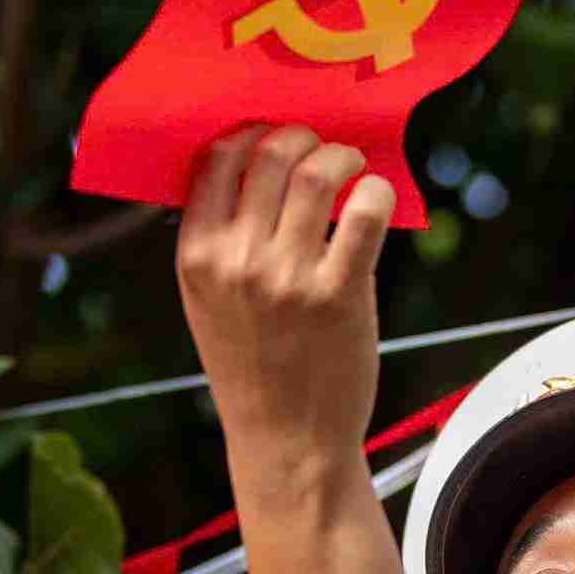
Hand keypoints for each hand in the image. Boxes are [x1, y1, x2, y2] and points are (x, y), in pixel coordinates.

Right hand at [176, 125, 394, 462]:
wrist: (286, 439)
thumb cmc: (252, 365)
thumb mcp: (207, 302)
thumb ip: (218, 239)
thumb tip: (255, 164)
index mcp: (196, 256)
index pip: (215, 159)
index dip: (250, 134)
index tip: (273, 137)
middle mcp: (237, 261)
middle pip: (271, 154)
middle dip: (304, 138)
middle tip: (322, 151)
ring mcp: (289, 277)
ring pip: (320, 174)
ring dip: (344, 158)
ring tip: (354, 169)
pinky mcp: (340, 294)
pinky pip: (366, 212)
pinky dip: (378, 191)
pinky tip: (377, 198)